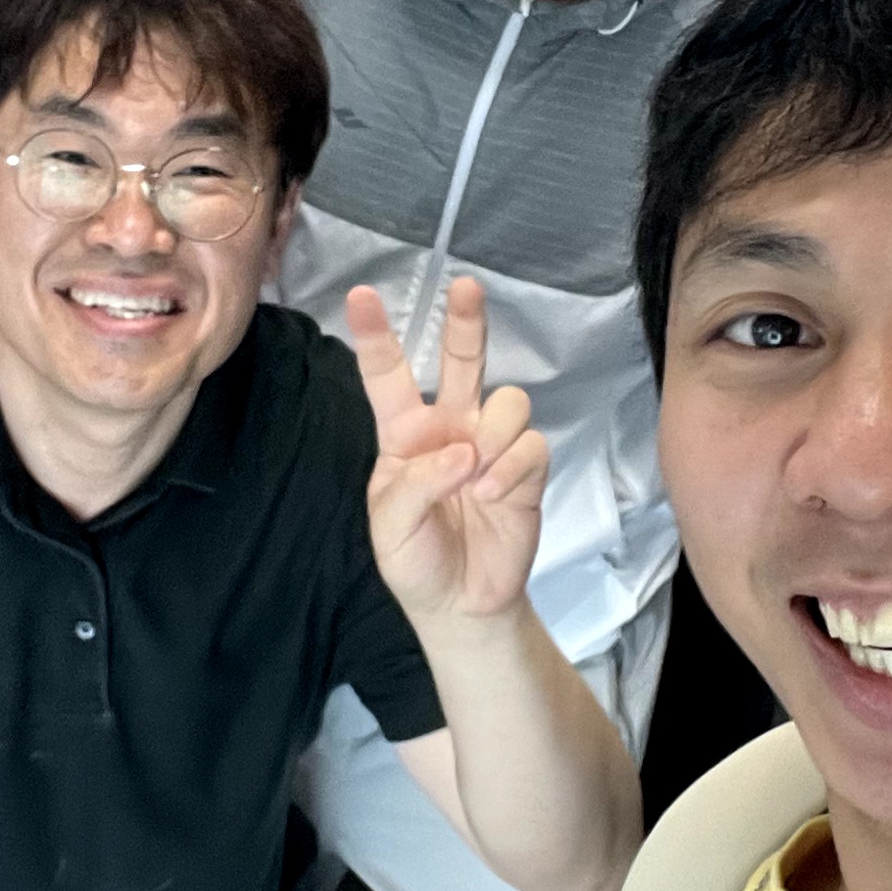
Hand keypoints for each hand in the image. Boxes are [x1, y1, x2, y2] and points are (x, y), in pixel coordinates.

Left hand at [352, 278, 548, 624]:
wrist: (460, 603)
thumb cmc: (414, 559)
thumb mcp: (389, 525)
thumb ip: (416, 484)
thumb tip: (463, 451)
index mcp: (405, 434)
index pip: (388, 376)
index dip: (377, 335)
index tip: (360, 295)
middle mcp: (451, 427)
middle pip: (463, 360)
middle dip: (466, 322)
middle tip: (466, 287)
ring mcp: (491, 444)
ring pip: (509, 400)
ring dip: (493, 435)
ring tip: (476, 480)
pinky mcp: (527, 468)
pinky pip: (531, 445)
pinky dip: (512, 469)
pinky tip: (493, 495)